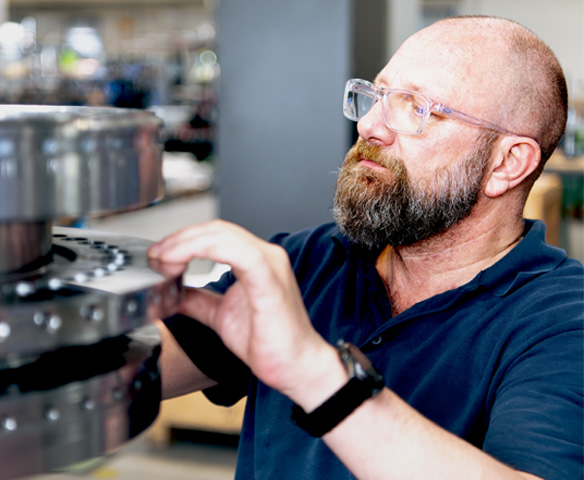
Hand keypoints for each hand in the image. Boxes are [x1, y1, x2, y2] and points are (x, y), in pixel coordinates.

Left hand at [148, 220, 340, 403]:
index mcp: (255, 261)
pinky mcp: (270, 280)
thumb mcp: (221, 316)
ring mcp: (270, 264)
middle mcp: (265, 255)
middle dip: (179, 239)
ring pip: (223, 235)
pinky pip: (239, 253)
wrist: (295, 367)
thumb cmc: (269, 342)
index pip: (214, 235)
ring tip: (164, 260)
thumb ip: (198, 300)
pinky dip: (207, 251)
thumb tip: (172, 292)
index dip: (183, 240)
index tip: (158, 257)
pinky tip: (185, 262)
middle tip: (155, 257)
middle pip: (215, 230)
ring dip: (187, 243)